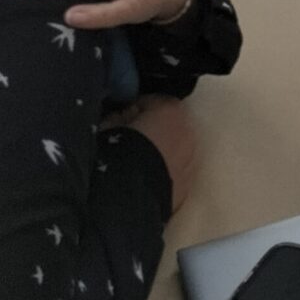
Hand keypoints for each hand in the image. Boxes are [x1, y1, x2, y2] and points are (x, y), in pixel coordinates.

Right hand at [108, 94, 197, 214]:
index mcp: (170, 109)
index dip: (131, 110)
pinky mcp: (188, 185)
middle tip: (126, 141)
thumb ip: (118, 117)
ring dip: (158, 152)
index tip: (118, 120)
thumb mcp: (108, 125)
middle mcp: (188, 131)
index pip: (150, 102)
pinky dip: (161, 172)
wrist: (131, 196)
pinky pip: (173, 171)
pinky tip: (142, 180)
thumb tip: (117, 119)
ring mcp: (191, 159)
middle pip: (166, 125)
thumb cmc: (118, 154)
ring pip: (172, 149)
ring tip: (133, 164)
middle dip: (149, 130)